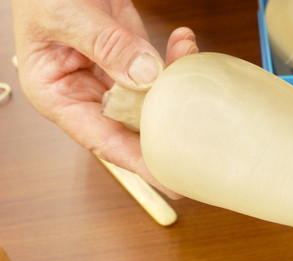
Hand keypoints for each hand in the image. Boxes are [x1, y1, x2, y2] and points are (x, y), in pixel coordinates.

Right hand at [11, 0, 198, 196]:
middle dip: (168, 130)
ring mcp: (112, 75)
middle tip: (204, 146)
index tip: (172, 181)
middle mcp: (86, 92)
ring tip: (191, 63)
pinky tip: (185, 43)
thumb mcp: (65, 15)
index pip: (105, 142)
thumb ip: (105, 44)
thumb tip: (146, 75)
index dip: (141, 164)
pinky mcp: (130, 57)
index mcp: (59, 95)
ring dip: (176, 84)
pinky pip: (159, 67)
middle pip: (135, 126)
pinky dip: (175, 56)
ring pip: (153, 97)